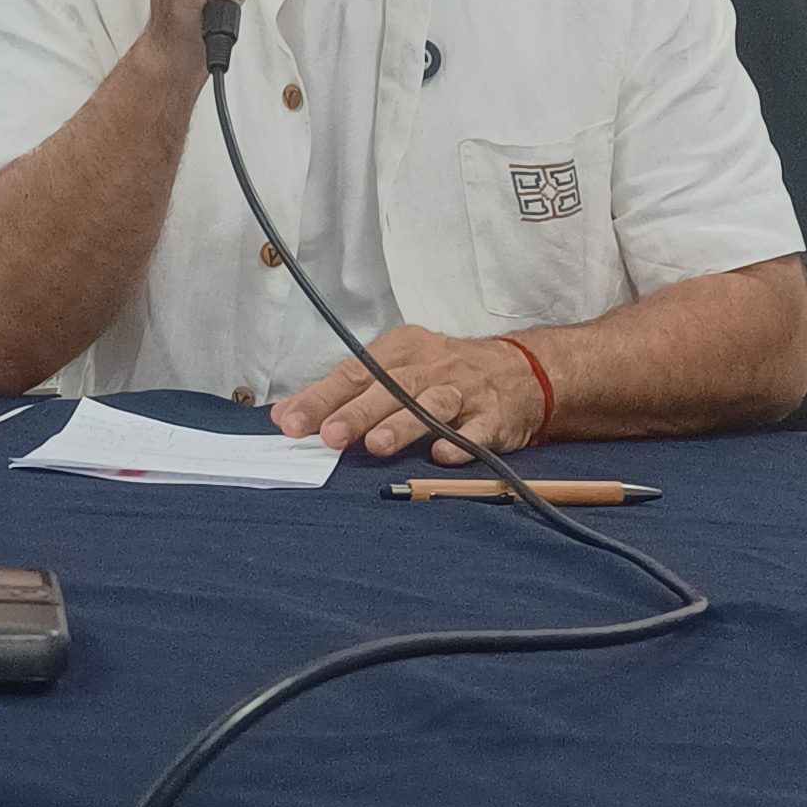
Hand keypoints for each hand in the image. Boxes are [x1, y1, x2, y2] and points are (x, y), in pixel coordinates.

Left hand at [270, 326, 546, 464]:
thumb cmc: (444, 373)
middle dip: (358, 411)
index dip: (323, 396)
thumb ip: (343, 393)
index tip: (292, 422)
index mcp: (401, 350)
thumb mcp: (396, 369)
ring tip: (377, 445)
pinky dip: (461, 442)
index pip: (355, 371)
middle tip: (330, 435)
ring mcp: (464, 391)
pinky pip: (477, 430)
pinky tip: (443, 455)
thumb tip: (285, 416)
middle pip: (390, 386)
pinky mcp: (494, 417)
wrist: (522, 372)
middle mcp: (430, 366)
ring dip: (404, 424)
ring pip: (431, 405)